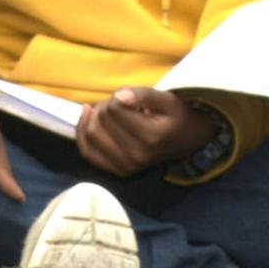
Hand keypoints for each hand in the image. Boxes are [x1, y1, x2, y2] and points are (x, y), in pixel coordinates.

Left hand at [77, 87, 213, 178]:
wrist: (186, 140)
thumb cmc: (174, 116)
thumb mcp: (166, 98)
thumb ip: (143, 95)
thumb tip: (118, 96)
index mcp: (151, 137)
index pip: (114, 108)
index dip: (117, 97)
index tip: (129, 98)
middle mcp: (137, 156)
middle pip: (100, 121)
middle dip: (105, 106)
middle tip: (118, 104)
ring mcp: (126, 167)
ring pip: (91, 135)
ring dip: (93, 118)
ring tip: (107, 112)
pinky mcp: (118, 172)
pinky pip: (88, 153)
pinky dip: (82, 135)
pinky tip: (87, 119)